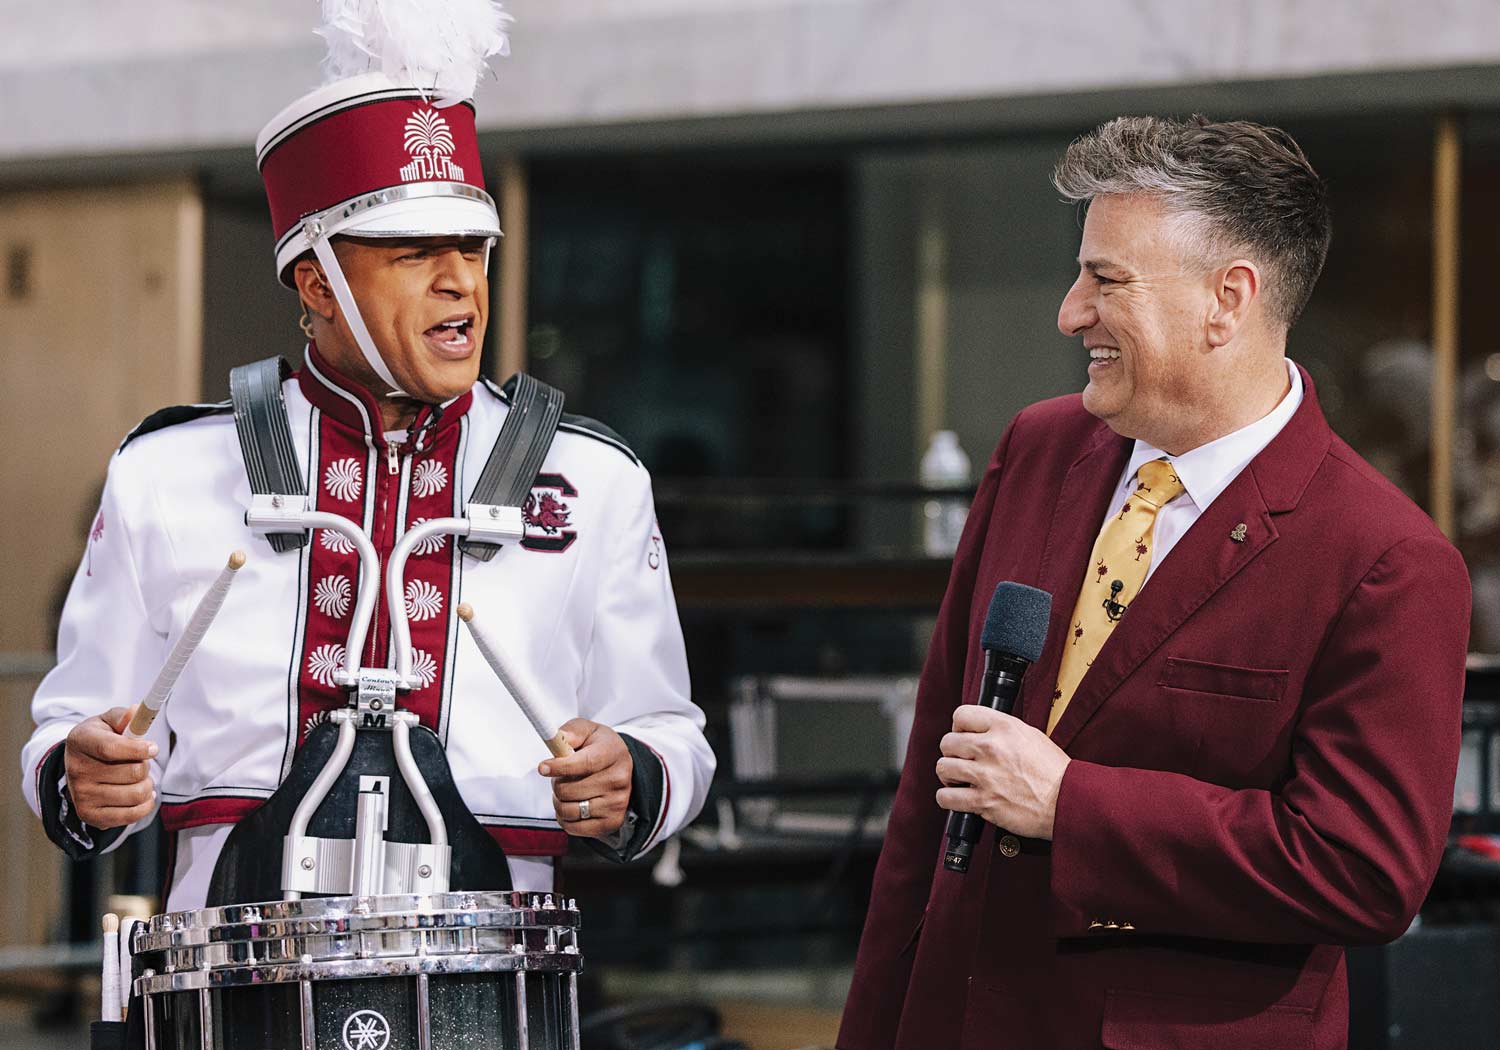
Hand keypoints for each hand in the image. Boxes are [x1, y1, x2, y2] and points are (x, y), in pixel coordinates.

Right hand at [63, 706, 157, 829]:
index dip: (138, 749)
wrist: (80, 765)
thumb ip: (124, 716)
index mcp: (81, 741)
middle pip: (133, 772)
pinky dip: (145, 804)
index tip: (154, 748)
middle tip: (138, 762)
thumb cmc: (101, 739)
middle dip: (145, 765)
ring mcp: (82, 795)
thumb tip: (136, 711)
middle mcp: (77, 770)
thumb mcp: (109, 722)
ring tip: (138, 778)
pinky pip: (132, 815)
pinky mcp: (90, 815)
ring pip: (136, 793)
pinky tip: (140, 795)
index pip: (111, 748)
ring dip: (147, 785)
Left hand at [539, 719, 633, 838]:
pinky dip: (565, 818)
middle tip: (562, 777)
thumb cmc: (597, 747)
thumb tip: (556, 739)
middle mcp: (619, 779)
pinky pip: (574, 827)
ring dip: (559, 802)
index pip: (585, 763)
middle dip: (557, 783)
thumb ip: (571, 731)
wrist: (620, 767)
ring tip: (567, 791)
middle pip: (571, 790)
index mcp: (613, 753)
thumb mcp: (586, 731)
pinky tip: (572, 806)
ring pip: (569, 810)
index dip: (560, 767)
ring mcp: (617, 803)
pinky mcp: (612, 822)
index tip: (542, 767)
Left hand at [935, 704, 1069, 839]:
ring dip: (949, 776)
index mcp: (1004, 727)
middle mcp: (991, 747)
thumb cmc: (1054, 772)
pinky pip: (946, 798)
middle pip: (948, 742)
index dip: (958, 727)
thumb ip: (1003, 730)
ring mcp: (986, 775)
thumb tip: (981, 730)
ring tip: (960, 780)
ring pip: (943, 768)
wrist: (1067, 801)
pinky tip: (957, 798)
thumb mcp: (1031, 736)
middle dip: (952, 753)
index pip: (961, 714)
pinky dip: (947, 799)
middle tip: (962, 762)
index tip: (963, 736)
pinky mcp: (983, 801)